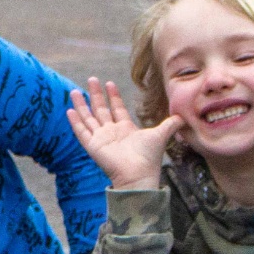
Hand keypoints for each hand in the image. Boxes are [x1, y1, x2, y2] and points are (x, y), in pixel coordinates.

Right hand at [67, 79, 184, 188]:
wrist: (138, 174)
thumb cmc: (148, 157)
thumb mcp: (161, 135)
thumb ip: (170, 124)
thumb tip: (183, 116)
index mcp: (125, 129)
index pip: (117, 109)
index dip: (113, 96)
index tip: (109, 83)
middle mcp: (111, 132)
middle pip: (100, 110)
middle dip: (96, 95)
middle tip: (92, 79)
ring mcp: (101, 139)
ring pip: (88, 118)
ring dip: (81, 105)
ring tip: (74, 91)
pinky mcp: (93, 146)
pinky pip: (81, 132)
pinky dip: (75, 122)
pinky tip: (69, 110)